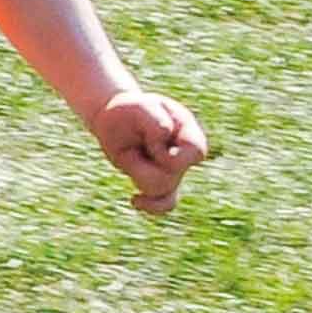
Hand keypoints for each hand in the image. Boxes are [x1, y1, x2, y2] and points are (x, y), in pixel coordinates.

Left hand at [88, 84, 214, 216]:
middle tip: (137, 144)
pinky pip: (166, 204)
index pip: (195, 151)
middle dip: (148, 163)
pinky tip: (134, 199)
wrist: (115, 119)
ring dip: (138, 172)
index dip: (170, 153)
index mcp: (188, 131)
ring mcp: (175, 171)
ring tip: (132, 154)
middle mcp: (185, 154)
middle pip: (172, 175)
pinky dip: (152, 206)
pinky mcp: (161, 183)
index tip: (151, 140)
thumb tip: (164, 141)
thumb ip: (154, 121)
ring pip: (161, 189)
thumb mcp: (140, 106)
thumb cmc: (132, 111)